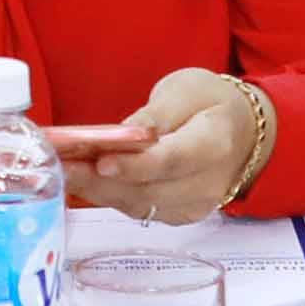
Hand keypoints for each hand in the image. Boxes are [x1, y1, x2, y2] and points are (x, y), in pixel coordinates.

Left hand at [50, 70, 277, 225]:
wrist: (244, 134)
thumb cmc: (211, 104)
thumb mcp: (186, 90)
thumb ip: (156, 114)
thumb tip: (121, 133)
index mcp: (214, 144)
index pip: (171, 160)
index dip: (134, 165)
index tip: (99, 161)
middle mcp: (207, 184)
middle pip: (149, 190)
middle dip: (100, 181)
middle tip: (60, 166)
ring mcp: (194, 205)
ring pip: (139, 206)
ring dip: (97, 192)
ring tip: (62, 173)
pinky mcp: (179, 215)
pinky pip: (139, 210)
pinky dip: (109, 197)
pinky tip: (81, 182)